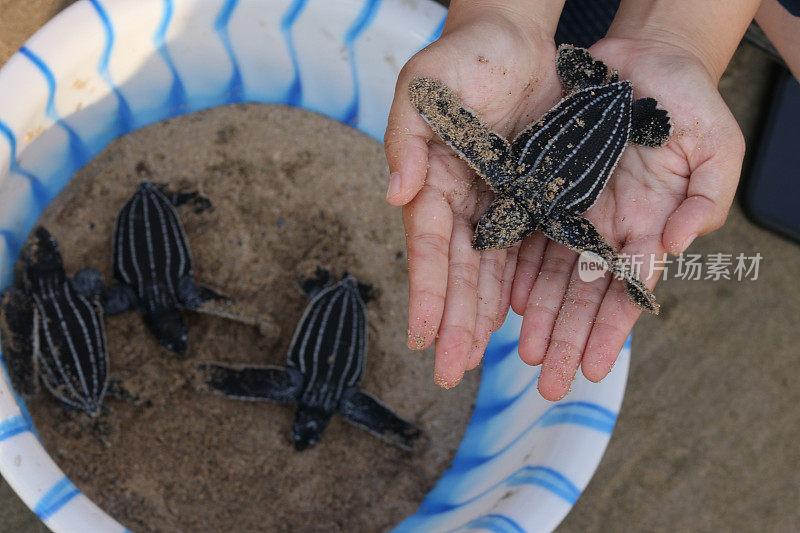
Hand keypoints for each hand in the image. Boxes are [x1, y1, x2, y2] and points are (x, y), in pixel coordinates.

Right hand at [384, 10, 562, 387]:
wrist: (513, 37)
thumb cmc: (462, 58)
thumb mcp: (424, 90)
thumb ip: (406, 140)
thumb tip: (396, 194)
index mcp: (433, 182)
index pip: (428, 247)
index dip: (425, 292)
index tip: (421, 336)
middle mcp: (462, 202)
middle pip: (457, 272)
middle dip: (452, 322)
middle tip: (447, 372)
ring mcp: (497, 204)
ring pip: (489, 271)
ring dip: (481, 316)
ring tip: (475, 359)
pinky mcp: (530, 198)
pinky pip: (526, 249)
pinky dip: (519, 285)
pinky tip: (513, 319)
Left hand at [510, 37, 744, 399]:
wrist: (644, 60)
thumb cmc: (688, 103)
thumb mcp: (716, 149)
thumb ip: (705, 200)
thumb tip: (677, 247)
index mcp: (649, 226)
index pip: (626, 290)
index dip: (608, 331)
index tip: (590, 368)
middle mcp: (609, 227)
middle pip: (584, 294)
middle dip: (566, 338)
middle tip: (547, 382)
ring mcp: (577, 209)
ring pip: (554, 273)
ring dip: (540, 316)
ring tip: (522, 353)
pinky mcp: (548, 187)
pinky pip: (530, 234)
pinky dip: (521, 268)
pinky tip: (509, 300)